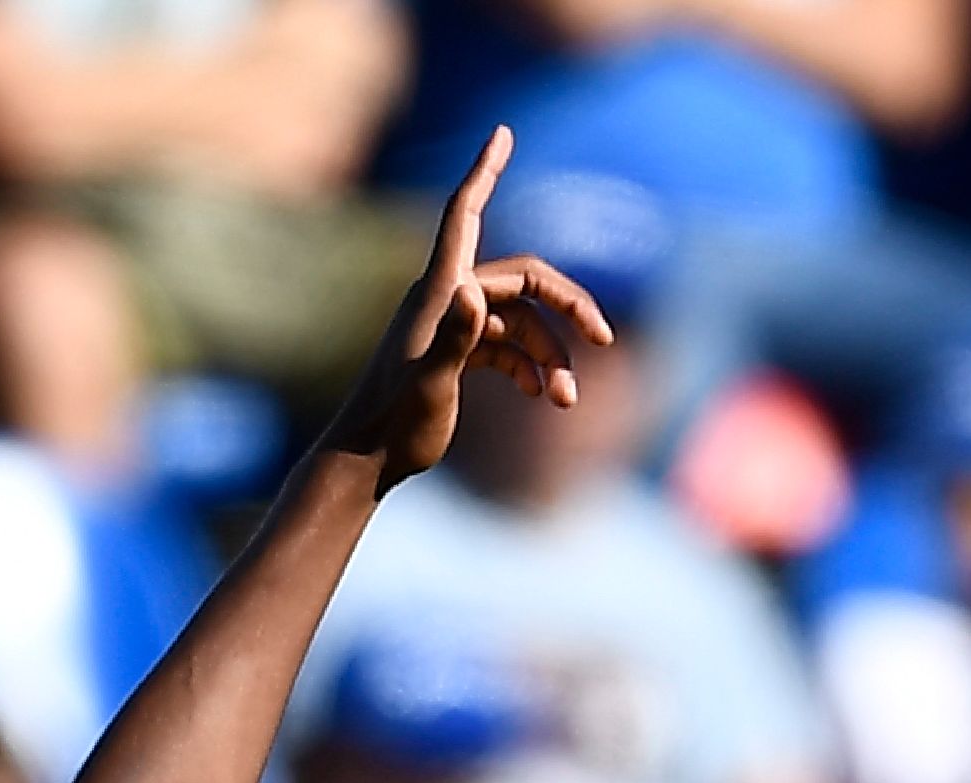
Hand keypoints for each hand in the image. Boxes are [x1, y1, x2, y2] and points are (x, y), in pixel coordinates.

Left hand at [331, 128, 614, 493]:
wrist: (368, 462)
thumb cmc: (395, 423)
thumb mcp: (429, 383)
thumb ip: (454, 339)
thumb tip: (476, 295)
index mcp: (441, 290)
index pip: (464, 213)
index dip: (485, 170)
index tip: (503, 132)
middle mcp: (450, 298)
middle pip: (523, 279)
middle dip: (567, 306)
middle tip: (603, 339)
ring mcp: (457, 327)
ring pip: (522, 322)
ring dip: (552, 356)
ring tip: (565, 400)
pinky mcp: (460, 356)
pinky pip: (509, 347)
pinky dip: (532, 368)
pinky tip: (544, 397)